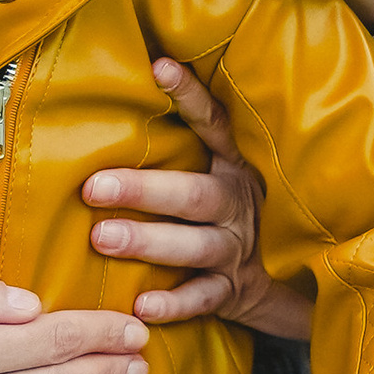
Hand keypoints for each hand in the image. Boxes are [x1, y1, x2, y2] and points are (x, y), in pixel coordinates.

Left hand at [83, 58, 307, 334]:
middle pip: (192, 194)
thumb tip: (135, 84)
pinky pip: (201, 299)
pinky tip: (141, 306)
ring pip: (193, 245)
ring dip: (148, 242)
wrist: (279, 279)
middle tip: (93, 186)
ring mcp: (235, 248)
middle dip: (142, 189)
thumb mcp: (219, 170)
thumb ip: (185, 144)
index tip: (159, 67)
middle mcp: (237, 204)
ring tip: (103, 238)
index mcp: (235, 166)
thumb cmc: (226, 211)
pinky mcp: (231, 290)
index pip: (214, 124)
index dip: (190, 96)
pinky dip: (173, 305)